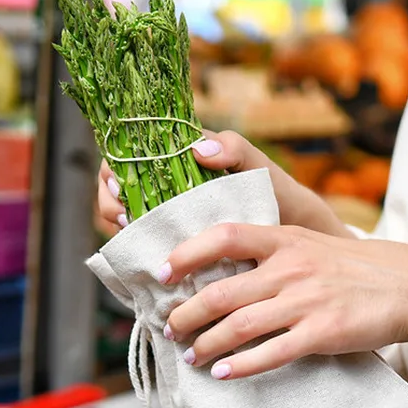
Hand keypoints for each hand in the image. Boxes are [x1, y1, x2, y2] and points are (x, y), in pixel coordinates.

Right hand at [96, 130, 352, 238]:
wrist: (296, 243)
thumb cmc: (279, 197)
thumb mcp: (261, 168)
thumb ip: (236, 149)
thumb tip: (200, 148)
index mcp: (179, 159)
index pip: (128, 154)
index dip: (114, 169)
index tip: (121, 186)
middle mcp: (165, 187)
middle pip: (115, 189)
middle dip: (111, 203)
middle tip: (128, 218)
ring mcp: (166, 218)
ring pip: (122, 220)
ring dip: (121, 230)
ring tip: (138, 238)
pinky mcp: (171, 247)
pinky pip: (140, 248)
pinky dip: (136, 254)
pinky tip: (147, 260)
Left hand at [162, 224, 407, 379]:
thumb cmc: (353, 268)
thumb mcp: (310, 243)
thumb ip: (268, 252)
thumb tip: (218, 270)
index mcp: (285, 239)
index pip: (223, 237)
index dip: (186, 254)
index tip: (162, 273)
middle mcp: (291, 267)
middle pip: (220, 292)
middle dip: (186, 314)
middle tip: (170, 328)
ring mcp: (306, 301)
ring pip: (238, 325)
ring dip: (206, 344)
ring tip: (191, 355)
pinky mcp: (322, 332)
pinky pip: (271, 353)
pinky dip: (240, 365)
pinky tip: (222, 373)